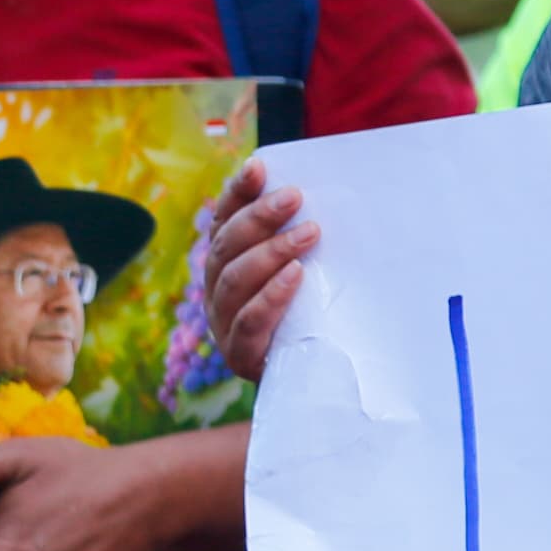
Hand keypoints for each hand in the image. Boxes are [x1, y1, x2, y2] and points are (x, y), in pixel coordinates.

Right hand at [203, 160, 315, 383]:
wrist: (308, 383)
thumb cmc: (311, 318)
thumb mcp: (309, 276)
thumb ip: (305, 243)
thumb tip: (333, 200)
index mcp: (226, 265)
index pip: (225, 221)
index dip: (238, 193)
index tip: (259, 167)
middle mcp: (217, 290)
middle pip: (227, 246)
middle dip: (259, 217)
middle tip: (294, 196)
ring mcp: (224, 323)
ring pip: (235, 280)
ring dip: (271, 251)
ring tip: (308, 233)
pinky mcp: (240, 355)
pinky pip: (250, 321)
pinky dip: (271, 296)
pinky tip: (295, 276)